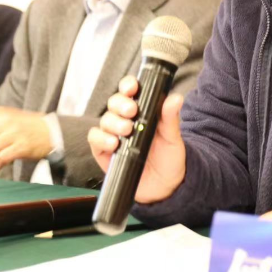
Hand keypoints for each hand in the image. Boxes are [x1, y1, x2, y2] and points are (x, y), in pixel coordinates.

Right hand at [88, 75, 186, 203]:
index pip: (130, 92)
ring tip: (126, 130)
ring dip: (113, 122)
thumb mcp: (172, 137)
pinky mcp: (104, 152)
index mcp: (142, 111)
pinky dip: (102, 139)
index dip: (128, 86)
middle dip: (120, 104)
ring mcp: (113, 135)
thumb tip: (175, 98)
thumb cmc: (168, 157)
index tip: (132, 87)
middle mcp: (125, 121)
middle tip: (131, 111)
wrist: (165, 186)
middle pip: (114, 103)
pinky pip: (95, 140)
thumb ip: (170, 117)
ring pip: (104, 120)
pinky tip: (114, 143)